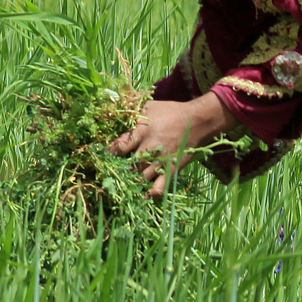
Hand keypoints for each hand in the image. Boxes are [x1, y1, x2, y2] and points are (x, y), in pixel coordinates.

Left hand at [110, 93, 237, 196]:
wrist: (197, 121)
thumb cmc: (169, 112)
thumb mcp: (148, 107)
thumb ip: (131, 114)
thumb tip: (112, 114)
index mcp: (142, 131)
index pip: (120, 146)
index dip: (110, 153)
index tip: (105, 156)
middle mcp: (150, 148)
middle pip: (129, 166)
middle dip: (118, 171)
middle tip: (112, 173)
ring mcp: (161, 161)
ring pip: (140, 178)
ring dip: (130, 181)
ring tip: (123, 183)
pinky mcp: (171, 170)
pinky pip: (159, 187)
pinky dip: (150, 193)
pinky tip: (143, 194)